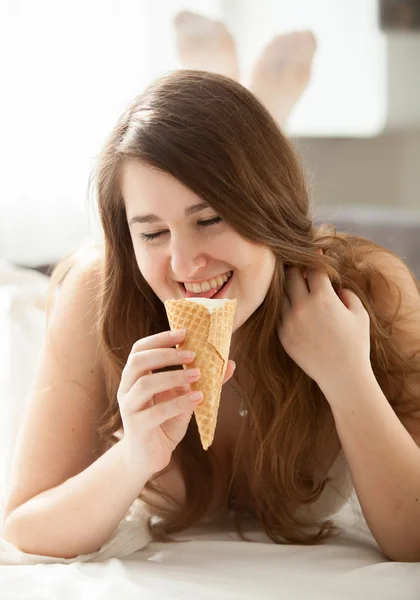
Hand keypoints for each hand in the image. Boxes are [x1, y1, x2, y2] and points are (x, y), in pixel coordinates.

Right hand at [117, 329, 234, 475]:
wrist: (149, 456)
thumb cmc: (165, 421)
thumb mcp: (185, 396)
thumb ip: (203, 380)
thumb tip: (230, 363)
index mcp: (135, 376)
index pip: (140, 349)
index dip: (160, 339)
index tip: (184, 332)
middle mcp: (127, 389)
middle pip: (138, 361)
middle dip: (165, 353)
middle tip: (191, 353)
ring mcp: (130, 408)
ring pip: (144, 385)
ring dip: (173, 376)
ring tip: (198, 374)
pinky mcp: (137, 427)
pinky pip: (156, 412)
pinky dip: (179, 403)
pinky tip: (198, 398)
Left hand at [277, 262, 370, 393]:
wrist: (342, 377)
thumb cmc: (356, 344)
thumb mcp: (359, 314)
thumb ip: (346, 293)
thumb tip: (333, 285)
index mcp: (323, 299)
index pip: (313, 267)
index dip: (316, 257)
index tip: (317, 252)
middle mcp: (302, 307)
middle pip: (291, 274)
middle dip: (298, 268)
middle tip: (303, 267)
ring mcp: (288, 321)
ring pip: (280, 292)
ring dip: (287, 286)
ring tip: (295, 284)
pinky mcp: (281, 335)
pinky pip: (277, 312)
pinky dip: (284, 305)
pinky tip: (291, 304)